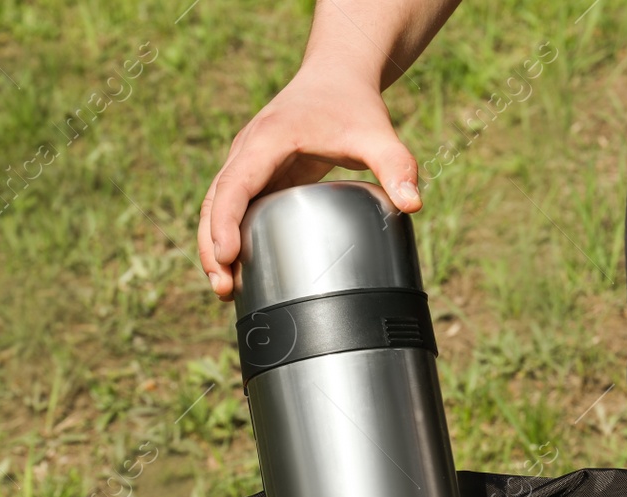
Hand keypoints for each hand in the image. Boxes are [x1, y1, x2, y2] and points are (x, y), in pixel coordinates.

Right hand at [198, 67, 422, 299]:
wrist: (337, 78)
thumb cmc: (354, 106)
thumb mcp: (377, 134)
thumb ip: (397, 166)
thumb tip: (413, 205)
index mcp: (267, 140)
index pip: (234, 184)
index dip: (225, 221)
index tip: (227, 256)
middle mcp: (247, 150)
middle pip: (215, 201)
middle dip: (212, 246)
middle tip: (225, 288)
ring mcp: (247, 163)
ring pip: (216, 206)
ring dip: (214, 246)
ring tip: (226, 288)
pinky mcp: (255, 174)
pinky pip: (231, 207)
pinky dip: (228, 236)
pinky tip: (239, 269)